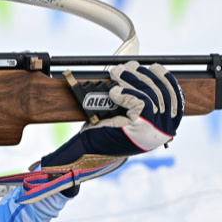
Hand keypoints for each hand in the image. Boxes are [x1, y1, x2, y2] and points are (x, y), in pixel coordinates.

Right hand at [41, 61, 182, 172]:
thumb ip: (72, 143)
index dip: (127, 93)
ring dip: (145, 75)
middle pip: (153, 93)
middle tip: (116, 71)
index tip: (111, 89)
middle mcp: (160, 128)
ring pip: (162, 89)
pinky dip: (164, 77)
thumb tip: (46, 153)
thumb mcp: (88, 140)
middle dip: (133, 79)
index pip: (143, 106)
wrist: (121, 149)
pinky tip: (153, 68)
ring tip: (128, 68)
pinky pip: (174, 90)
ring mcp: (170, 119)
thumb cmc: (103, 142)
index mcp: (142, 135)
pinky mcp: (174, 111)